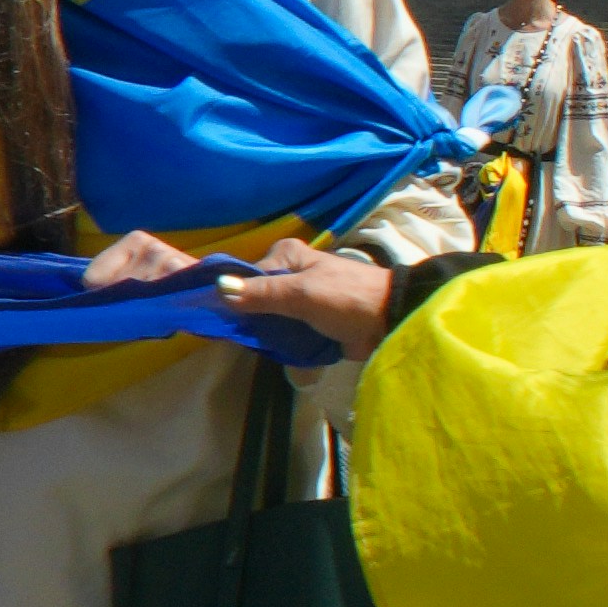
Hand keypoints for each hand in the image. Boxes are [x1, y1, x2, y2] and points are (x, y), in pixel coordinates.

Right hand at [208, 241, 405, 362]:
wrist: (391, 321)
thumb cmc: (346, 298)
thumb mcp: (301, 294)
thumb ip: (260, 294)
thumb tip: (216, 289)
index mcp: (285, 256)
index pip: (245, 277)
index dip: (232, 297)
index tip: (220, 320)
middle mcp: (289, 273)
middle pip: (254, 298)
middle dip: (249, 318)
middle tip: (240, 337)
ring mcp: (299, 298)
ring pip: (267, 316)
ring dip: (265, 332)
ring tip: (256, 346)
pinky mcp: (309, 321)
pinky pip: (284, 330)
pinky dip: (280, 340)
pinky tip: (273, 350)